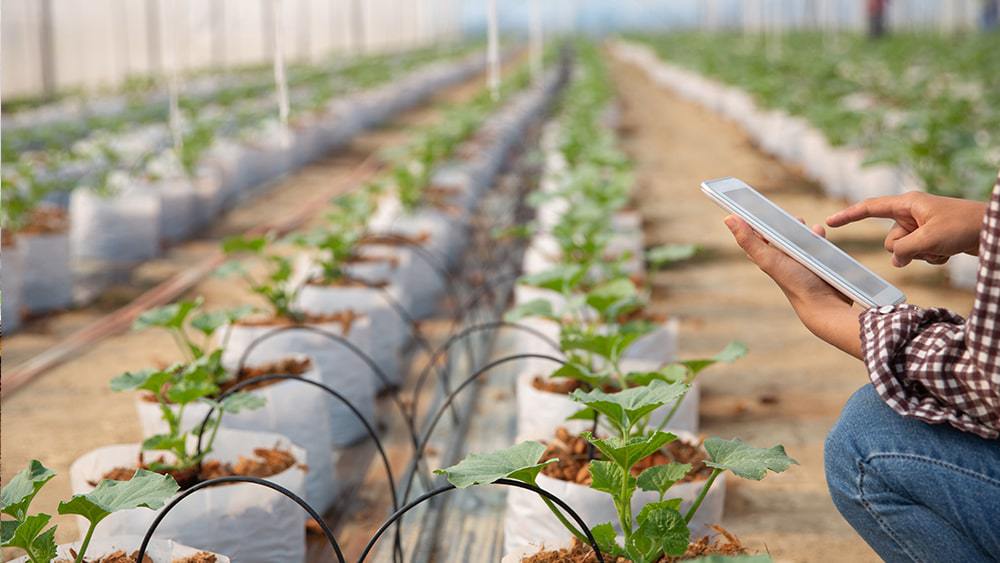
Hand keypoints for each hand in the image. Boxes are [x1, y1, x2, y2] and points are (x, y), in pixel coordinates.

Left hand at [724, 215, 847, 308]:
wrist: (823, 302)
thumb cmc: (794, 283)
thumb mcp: (768, 259)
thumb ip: (749, 240)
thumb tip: (728, 218)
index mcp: (765, 255)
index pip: (755, 232)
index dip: (756, 219)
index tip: (758, 206)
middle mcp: (780, 257)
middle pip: (778, 231)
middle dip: (785, 222)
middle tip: (792, 220)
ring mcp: (798, 258)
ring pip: (798, 235)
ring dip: (803, 228)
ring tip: (807, 227)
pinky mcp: (815, 259)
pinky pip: (815, 242)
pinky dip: (817, 235)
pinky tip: (820, 234)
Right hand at [826, 191, 985, 266]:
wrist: (993, 231)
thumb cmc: (963, 226)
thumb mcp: (928, 239)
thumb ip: (903, 250)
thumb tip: (896, 260)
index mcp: (908, 204)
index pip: (870, 208)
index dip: (848, 215)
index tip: (830, 222)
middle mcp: (912, 213)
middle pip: (891, 239)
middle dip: (905, 249)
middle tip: (928, 246)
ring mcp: (921, 226)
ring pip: (904, 250)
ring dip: (920, 255)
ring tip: (942, 248)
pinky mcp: (931, 238)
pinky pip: (918, 253)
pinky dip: (930, 257)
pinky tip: (947, 252)